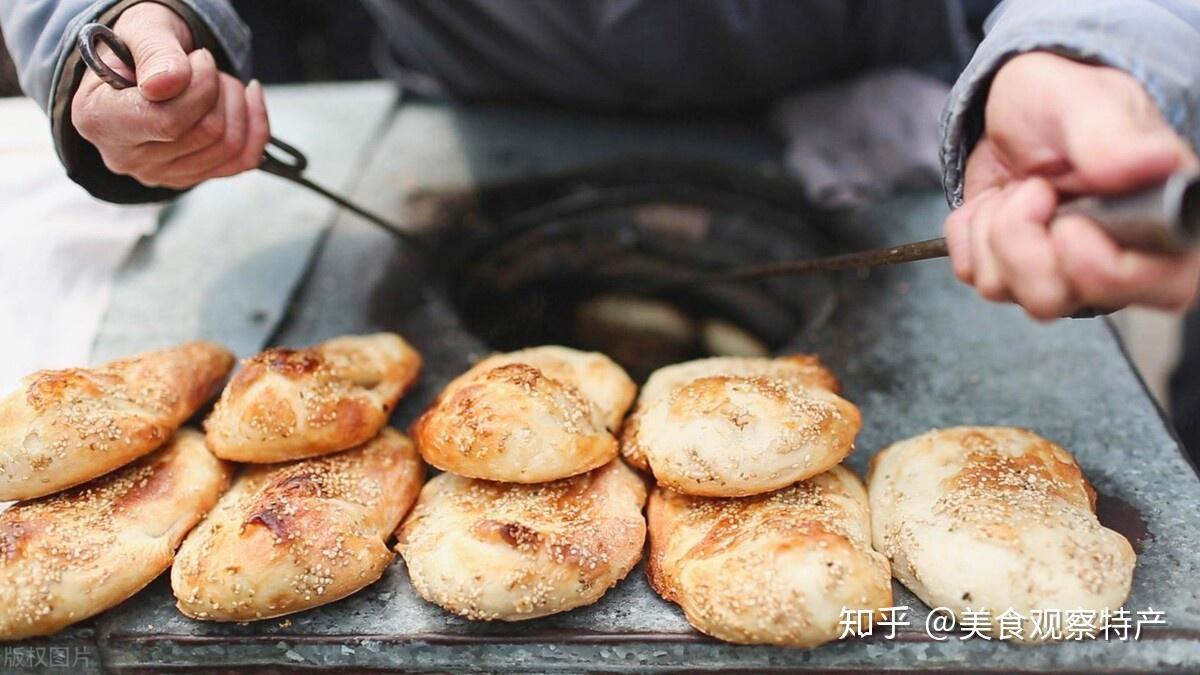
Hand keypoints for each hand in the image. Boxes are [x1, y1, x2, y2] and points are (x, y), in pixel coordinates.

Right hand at [71, 2, 268, 188]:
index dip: (199, 87)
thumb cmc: (139, 48)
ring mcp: (159, 174)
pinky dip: (256, 125)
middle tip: (206, 64)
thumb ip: (154, 52)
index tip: (199, 58)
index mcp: (100, 119)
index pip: (168, 120)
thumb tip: (168, 85)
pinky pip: (243, 160)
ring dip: (236, 103)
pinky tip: (248, 98)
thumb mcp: (142, 30)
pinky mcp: (190, 178)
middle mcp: (126, 157)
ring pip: (229, 146)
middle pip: (207, 133)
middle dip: (220, 88)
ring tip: (216, 79)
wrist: (144, 69)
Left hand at [944, 51, 1199, 318]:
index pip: (1163, 287)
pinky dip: (970, 231)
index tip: (1067, 224)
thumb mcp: (1086, 100)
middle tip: (1037, 188)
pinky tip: (998, 202)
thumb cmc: (1065, 102)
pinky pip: (972, 273)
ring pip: (1005, 289)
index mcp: (1163, 221)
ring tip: (1020, 187)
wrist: (1017, 110)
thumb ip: (1113, 136)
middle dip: (1022, 239)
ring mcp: (1060, 276)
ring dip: (994, 227)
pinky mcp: (1011, 275)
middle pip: (1055, 299)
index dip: (1100, 268)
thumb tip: (1153, 164)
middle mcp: (1118, 262)